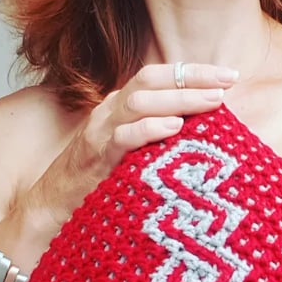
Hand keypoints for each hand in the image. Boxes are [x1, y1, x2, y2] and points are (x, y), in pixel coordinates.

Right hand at [26, 63, 238, 233]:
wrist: (52, 209)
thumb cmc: (99, 184)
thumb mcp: (133, 154)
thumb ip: (158, 139)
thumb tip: (202, 135)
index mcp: (121, 108)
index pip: (158, 77)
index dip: (193, 72)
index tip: (229, 75)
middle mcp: (110, 113)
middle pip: (151, 81)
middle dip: (192, 78)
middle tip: (228, 82)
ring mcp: (100, 133)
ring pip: (139, 103)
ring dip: (179, 100)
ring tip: (211, 102)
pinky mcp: (96, 159)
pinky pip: (122, 137)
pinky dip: (148, 130)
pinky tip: (174, 129)